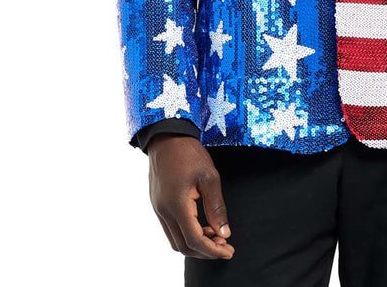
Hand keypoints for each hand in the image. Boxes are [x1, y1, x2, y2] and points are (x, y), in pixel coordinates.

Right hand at [147, 135, 234, 260]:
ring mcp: (158, 208)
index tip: (229, 250)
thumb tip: (224, 232)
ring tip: (216, 235)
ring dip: (196, 244)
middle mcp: (164, 211)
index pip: (194, 240)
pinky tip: (202, 225)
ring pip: (175, 240)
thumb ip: (216, 207)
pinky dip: (186, 234)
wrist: (166, 136)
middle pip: (183, 246)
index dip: (213, 250)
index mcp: (177, 204)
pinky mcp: (157, 204)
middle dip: (205, 251)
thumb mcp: (209, 176)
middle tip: (225, 245)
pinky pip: (170, 229)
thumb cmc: (189, 152)